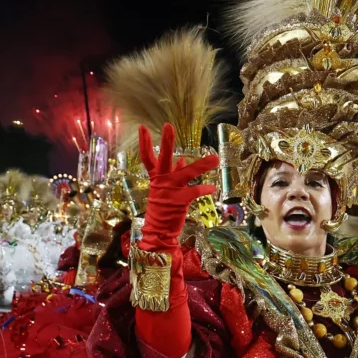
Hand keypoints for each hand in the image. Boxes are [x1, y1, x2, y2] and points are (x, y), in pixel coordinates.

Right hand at [137, 124, 219, 252]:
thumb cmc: (163, 209)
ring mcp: (170, 190)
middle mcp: (161, 181)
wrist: (158, 231)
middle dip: (166, 142)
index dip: (144, 142)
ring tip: (215, 158)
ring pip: (187, 173)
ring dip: (202, 165)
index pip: (147, 157)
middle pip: (162, 158)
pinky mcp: (179, 201)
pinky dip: (205, 189)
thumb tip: (182, 159)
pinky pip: (195, 192)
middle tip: (168, 126)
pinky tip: (213, 187)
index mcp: (156, 177)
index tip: (142, 127)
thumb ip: (174, 173)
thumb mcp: (165, 189)